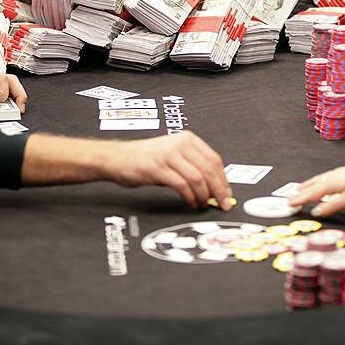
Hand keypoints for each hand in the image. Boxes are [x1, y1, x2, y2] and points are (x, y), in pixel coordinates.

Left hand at [0, 69, 28, 114]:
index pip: (1, 79)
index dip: (2, 93)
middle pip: (10, 80)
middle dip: (18, 94)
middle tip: (20, 108)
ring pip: (9, 85)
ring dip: (16, 96)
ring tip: (17, 109)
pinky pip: (2, 92)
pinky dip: (8, 101)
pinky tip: (6, 110)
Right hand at [105, 132, 230, 209]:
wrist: (117, 158)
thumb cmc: (144, 158)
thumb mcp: (172, 155)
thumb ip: (192, 167)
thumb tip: (213, 187)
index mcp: (187, 139)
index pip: (214, 159)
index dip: (223, 179)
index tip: (227, 193)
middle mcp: (179, 144)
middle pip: (209, 169)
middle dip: (219, 190)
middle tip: (222, 203)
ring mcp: (168, 155)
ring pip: (198, 178)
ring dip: (204, 195)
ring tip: (202, 204)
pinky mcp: (157, 168)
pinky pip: (182, 185)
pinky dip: (190, 197)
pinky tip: (190, 203)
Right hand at [288, 160, 344, 216]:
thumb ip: (331, 207)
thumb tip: (316, 212)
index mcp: (329, 185)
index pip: (310, 194)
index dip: (299, 200)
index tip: (288, 204)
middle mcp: (330, 177)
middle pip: (311, 186)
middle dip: (299, 192)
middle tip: (289, 197)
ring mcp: (336, 173)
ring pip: (317, 180)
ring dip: (307, 185)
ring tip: (300, 188)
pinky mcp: (342, 172)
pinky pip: (323, 177)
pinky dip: (316, 181)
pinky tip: (320, 182)